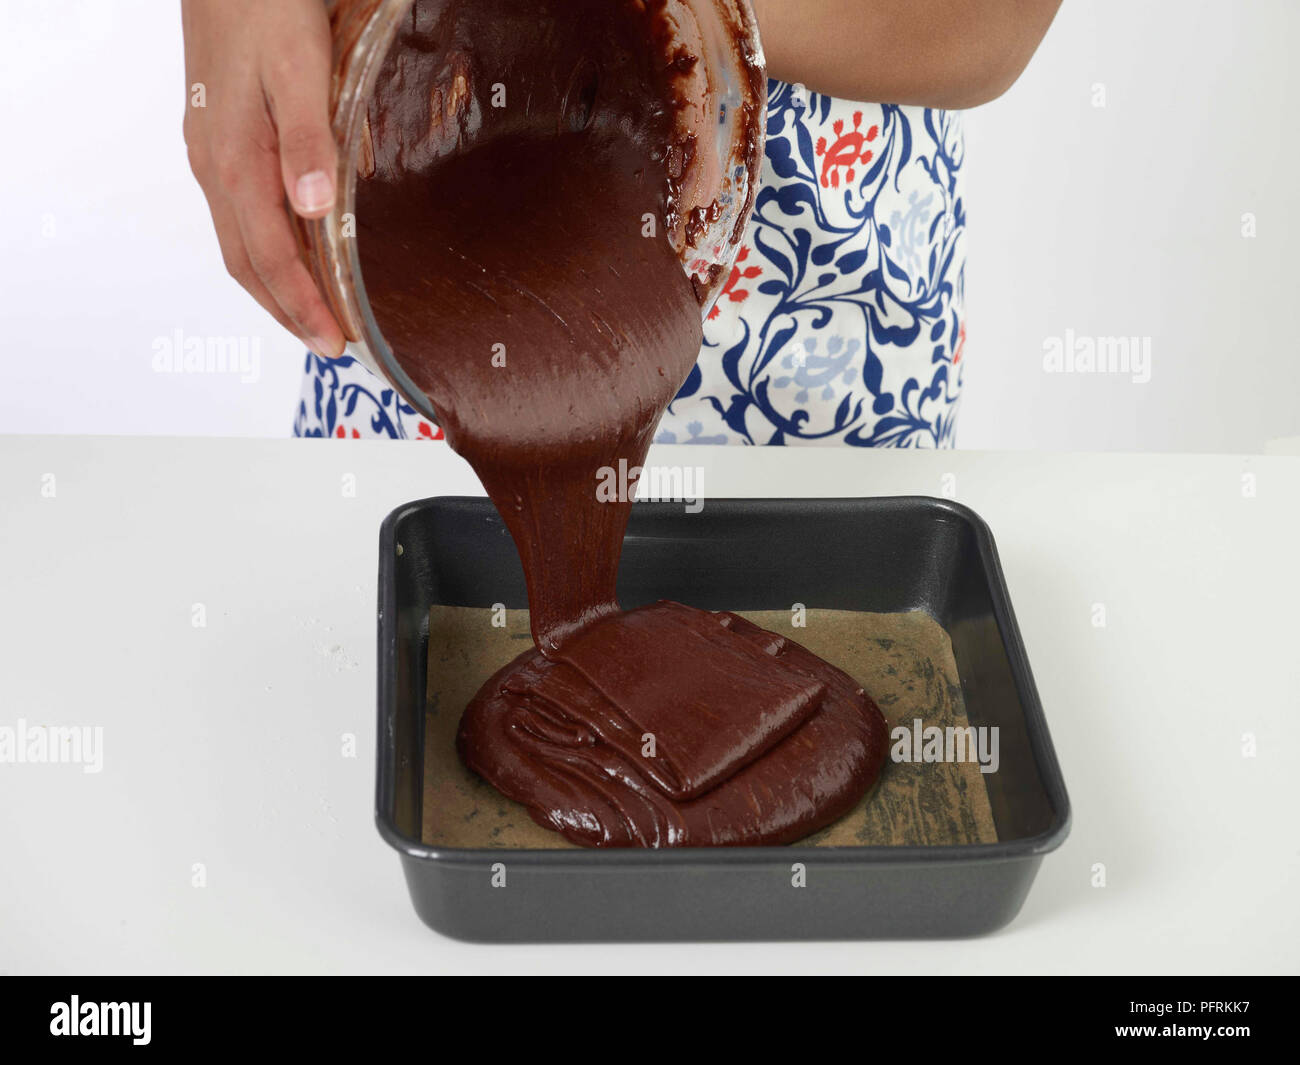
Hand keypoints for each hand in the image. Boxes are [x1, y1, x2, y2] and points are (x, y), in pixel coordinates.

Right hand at [181, 0, 344, 355]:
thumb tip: (314, 209)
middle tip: (329, 347)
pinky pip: (239, 217)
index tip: (335, 344)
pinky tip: (291, 254)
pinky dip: (266, 253)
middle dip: (287, 313)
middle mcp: (216, 168)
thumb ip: (306, 140)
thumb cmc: (263, 7)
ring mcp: (212, 155)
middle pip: (247, 265)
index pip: (270, 259)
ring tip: (312, 317)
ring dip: (274, 289)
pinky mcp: (217, 140)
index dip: (303, 308)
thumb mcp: (298, 69)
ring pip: (239, 244)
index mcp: (236, 163)